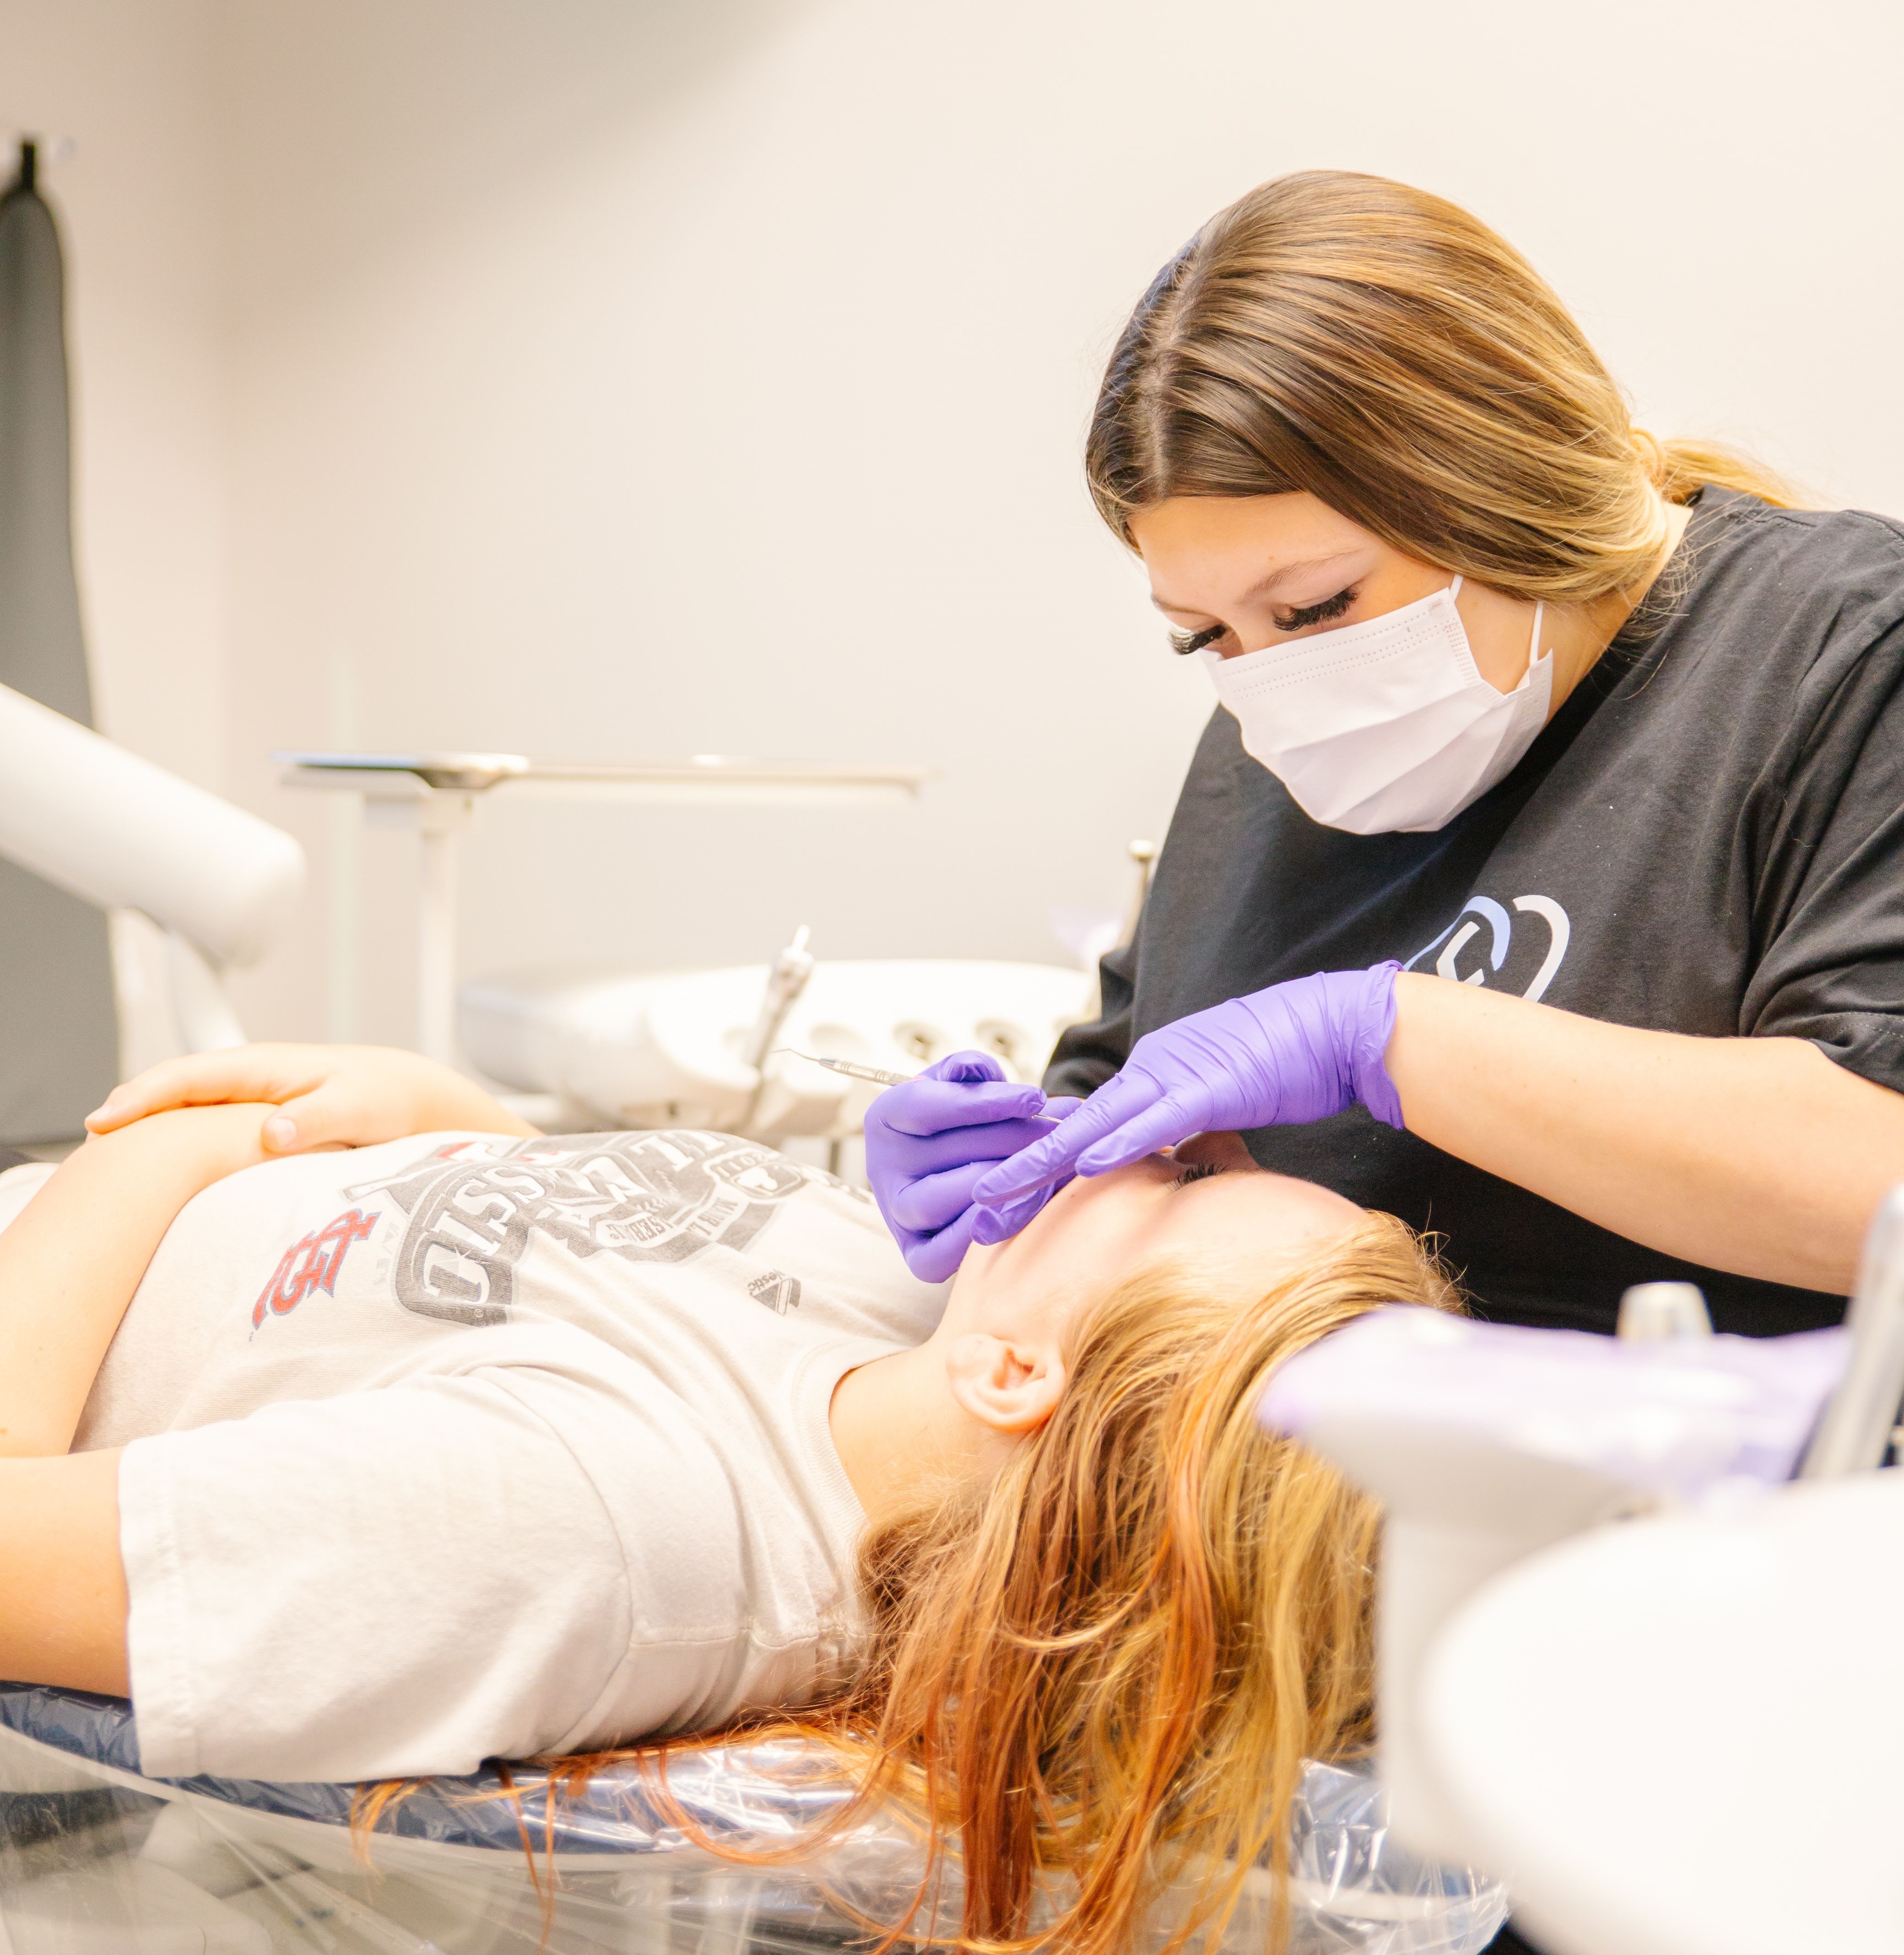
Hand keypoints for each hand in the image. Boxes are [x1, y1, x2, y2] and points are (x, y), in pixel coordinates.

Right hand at [84, 1044, 539, 1153]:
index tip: (107, 1119)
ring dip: (148, 1124)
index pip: (189, 1076)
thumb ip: (317, 1119)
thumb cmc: (382, 1098)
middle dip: (131, 1109)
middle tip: (91, 1145)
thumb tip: (272, 1133)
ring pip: (184, 1105)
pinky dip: (174, 1134)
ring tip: (108, 1159)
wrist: (404, 1097)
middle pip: (174, 1089)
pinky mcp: (254, 1117)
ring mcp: (248, 1096)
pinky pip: (201, 1121)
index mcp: (264, 1067)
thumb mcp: (356, 1108)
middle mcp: (249, 1077)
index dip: (145, 1096)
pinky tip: (157, 1163)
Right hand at [864, 1051, 1080, 1282]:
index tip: (1036, 1098)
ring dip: (1008, 1183)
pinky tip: (1026, 1208)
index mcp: (886, 1116)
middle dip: (1019, 1138)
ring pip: (945, 1200)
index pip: (927, 1104)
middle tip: (1067, 1131)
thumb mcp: (962, 1086)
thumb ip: (970, 1070)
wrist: (955, 1173)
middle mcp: (883, 1167)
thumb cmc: (963, 1122)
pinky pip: (943, 1255)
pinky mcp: (917, 1256)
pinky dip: (983, 1233)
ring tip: (1055, 1168)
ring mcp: (897, 1214)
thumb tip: (978, 1070)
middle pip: (952, 1152)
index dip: (986, 1101)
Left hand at [970, 963, 1403, 1216]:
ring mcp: (1179, 1073)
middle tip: (976, 1208)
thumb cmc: (1292, 1064)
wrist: (1339, 1026)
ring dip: (1046, 1160)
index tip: (1005, 1203)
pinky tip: (1086, 1164)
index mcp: (1155, 1077)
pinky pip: (1159, 1117)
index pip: (1089, 1130)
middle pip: (1075, 1130)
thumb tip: (1179, 1157)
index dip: (1043, 1167)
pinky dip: (1122, 1141)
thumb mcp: (1229, 1104)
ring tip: (1000, 1191)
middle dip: (1022, 1172)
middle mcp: (1153, 1070)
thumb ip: (1195, 1127)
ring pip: (1100, 1123)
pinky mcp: (1213, 1083)